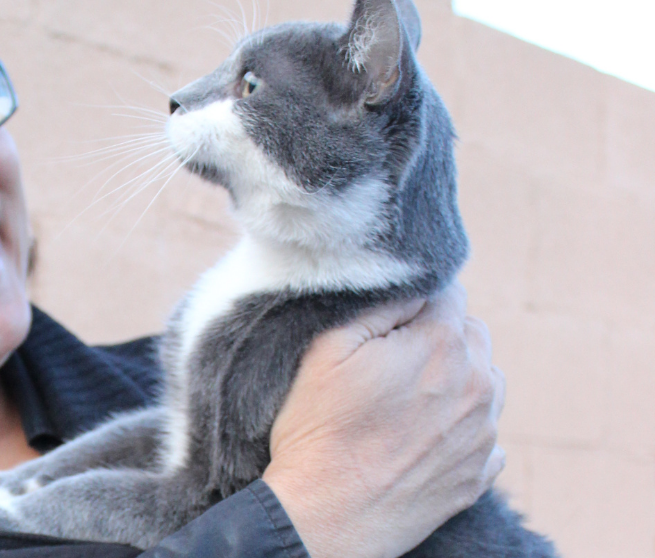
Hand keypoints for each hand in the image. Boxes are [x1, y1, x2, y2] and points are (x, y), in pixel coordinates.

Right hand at [261, 284, 504, 557]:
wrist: (328, 517)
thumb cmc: (319, 431)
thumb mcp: (327, 347)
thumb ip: (377, 304)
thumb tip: (409, 287)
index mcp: (443, 344)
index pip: (447, 292)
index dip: (414, 300)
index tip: (388, 323)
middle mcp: (478, 384)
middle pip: (471, 333)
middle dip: (438, 337)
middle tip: (391, 362)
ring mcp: (484, 432)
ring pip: (484, 380)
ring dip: (454, 379)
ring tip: (405, 402)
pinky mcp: (481, 472)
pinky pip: (482, 431)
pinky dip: (458, 426)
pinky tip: (418, 436)